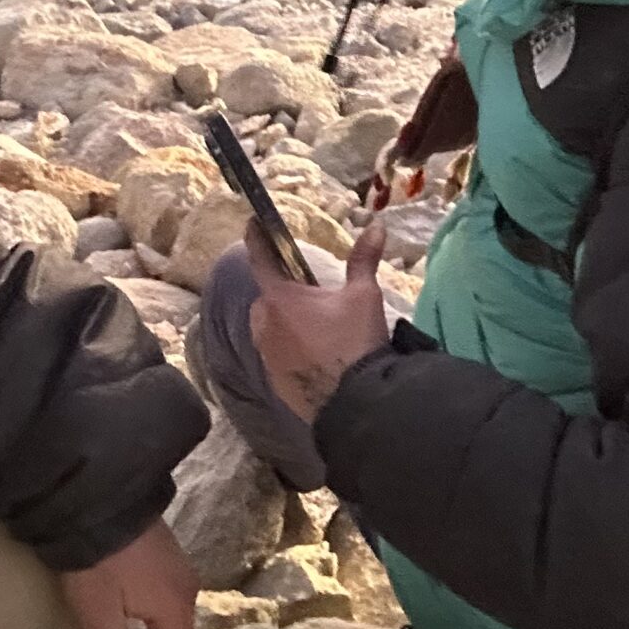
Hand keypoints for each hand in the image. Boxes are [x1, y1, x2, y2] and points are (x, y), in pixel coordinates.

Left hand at [247, 221, 390, 421]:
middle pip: (265, 298)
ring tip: (312, 324)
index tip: (252, 225)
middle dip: (280, 291)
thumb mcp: (364, 296)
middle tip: (306, 291)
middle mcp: (265, 326)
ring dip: (282, 321)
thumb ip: (364, 260)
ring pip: (267, 328)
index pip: (261, 261)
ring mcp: (267, 357)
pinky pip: (275, 355)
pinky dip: (288, 348)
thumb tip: (376, 226)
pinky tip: (312, 354)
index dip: (256, 240)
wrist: (355, 403)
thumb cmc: (355, 342)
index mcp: (281, 300)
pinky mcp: (275, 382)